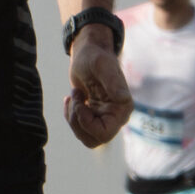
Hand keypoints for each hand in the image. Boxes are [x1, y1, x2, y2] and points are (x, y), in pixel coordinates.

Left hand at [62, 28, 132, 148]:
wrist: (88, 54)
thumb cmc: (95, 57)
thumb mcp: (101, 66)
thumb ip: (112, 82)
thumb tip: (123, 98)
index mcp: (122, 108)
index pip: (103, 134)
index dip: (86, 123)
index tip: (79, 102)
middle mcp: (116, 117)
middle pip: (93, 140)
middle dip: (77, 122)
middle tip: (75, 99)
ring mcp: (105, 117)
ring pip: (85, 136)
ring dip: (73, 119)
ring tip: (73, 96)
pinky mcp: (94, 116)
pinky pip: (80, 128)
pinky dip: (70, 115)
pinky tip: (71, 97)